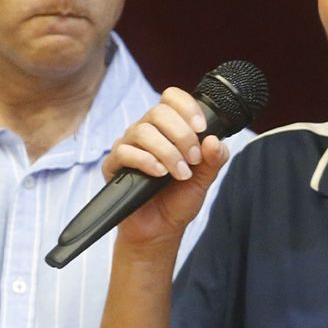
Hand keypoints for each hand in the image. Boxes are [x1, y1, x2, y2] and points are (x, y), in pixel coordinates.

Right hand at [100, 88, 228, 247]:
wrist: (162, 229)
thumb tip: (214, 140)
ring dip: (167, 152)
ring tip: (180, 174)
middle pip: (158, 112)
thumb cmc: (179, 199)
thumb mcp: (205, 179)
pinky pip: (124, 151)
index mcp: (168, 128)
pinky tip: (159, 174)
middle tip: (194, 160)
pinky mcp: (113, 165)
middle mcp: (147, 131)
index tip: (201, 128)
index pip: (171, 97)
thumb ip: (214, 159)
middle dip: (182, 135)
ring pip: (142, 131)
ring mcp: (128, 146)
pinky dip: (146, 161)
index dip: (187, 107)